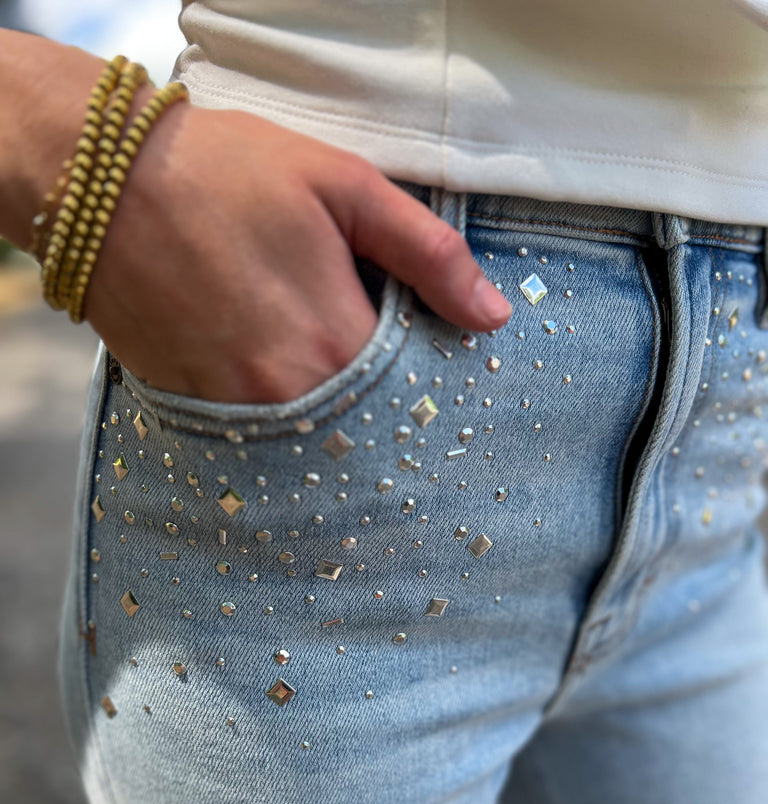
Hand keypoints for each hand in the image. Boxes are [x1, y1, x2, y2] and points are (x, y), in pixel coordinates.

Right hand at [85, 98, 512, 403]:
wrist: (105, 188)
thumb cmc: (227, 174)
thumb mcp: (344, 187)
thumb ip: (426, 254)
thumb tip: (492, 314)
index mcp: (336, 343)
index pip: (416, 400)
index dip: (434, 392)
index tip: (440, 381)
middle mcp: (289, 396)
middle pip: (368, 431)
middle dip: (389, 418)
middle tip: (388, 389)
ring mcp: (236, 413)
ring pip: (314, 442)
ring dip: (338, 423)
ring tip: (337, 388)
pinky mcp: (197, 411)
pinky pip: (259, 441)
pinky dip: (285, 426)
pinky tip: (285, 389)